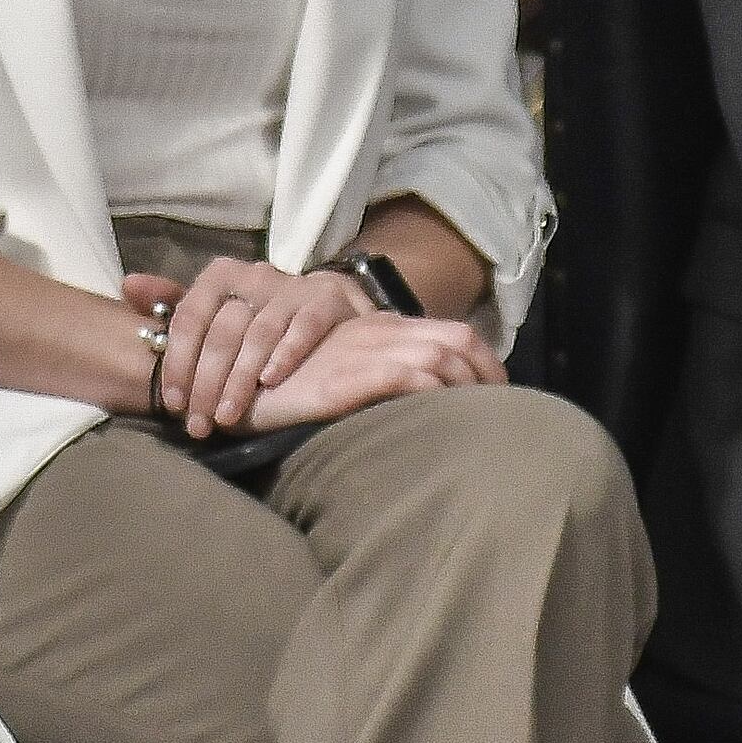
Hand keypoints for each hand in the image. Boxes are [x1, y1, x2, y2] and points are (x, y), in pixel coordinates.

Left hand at [149, 256, 375, 436]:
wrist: (330, 310)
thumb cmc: (261, 315)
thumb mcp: (216, 310)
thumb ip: (173, 304)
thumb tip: (127, 286)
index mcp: (222, 275)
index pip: (189, 316)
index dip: (178, 362)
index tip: (173, 403)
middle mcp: (256, 274)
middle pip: (222, 330)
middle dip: (206, 382)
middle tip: (197, 422)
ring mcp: (293, 286)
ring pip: (260, 333)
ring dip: (240, 379)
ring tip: (227, 415)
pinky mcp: (326, 301)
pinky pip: (305, 325)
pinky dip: (285, 353)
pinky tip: (269, 381)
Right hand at [240, 312, 504, 429]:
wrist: (235, 380)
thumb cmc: (284, 383)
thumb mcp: (336, 372)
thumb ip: (373, 375)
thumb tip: (416, 400)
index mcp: (379, 327)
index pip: (453, 332)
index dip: (485, 360)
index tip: (500, 390)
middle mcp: (378, 331)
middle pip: (458, 338)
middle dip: (491, 373)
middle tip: (506, 407)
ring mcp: (365, 350)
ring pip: (441, 356)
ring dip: (471, 385)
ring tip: (485, 416)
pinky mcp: (351, 375)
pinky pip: (408, 377)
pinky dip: (435, 394)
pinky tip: (446, 415)